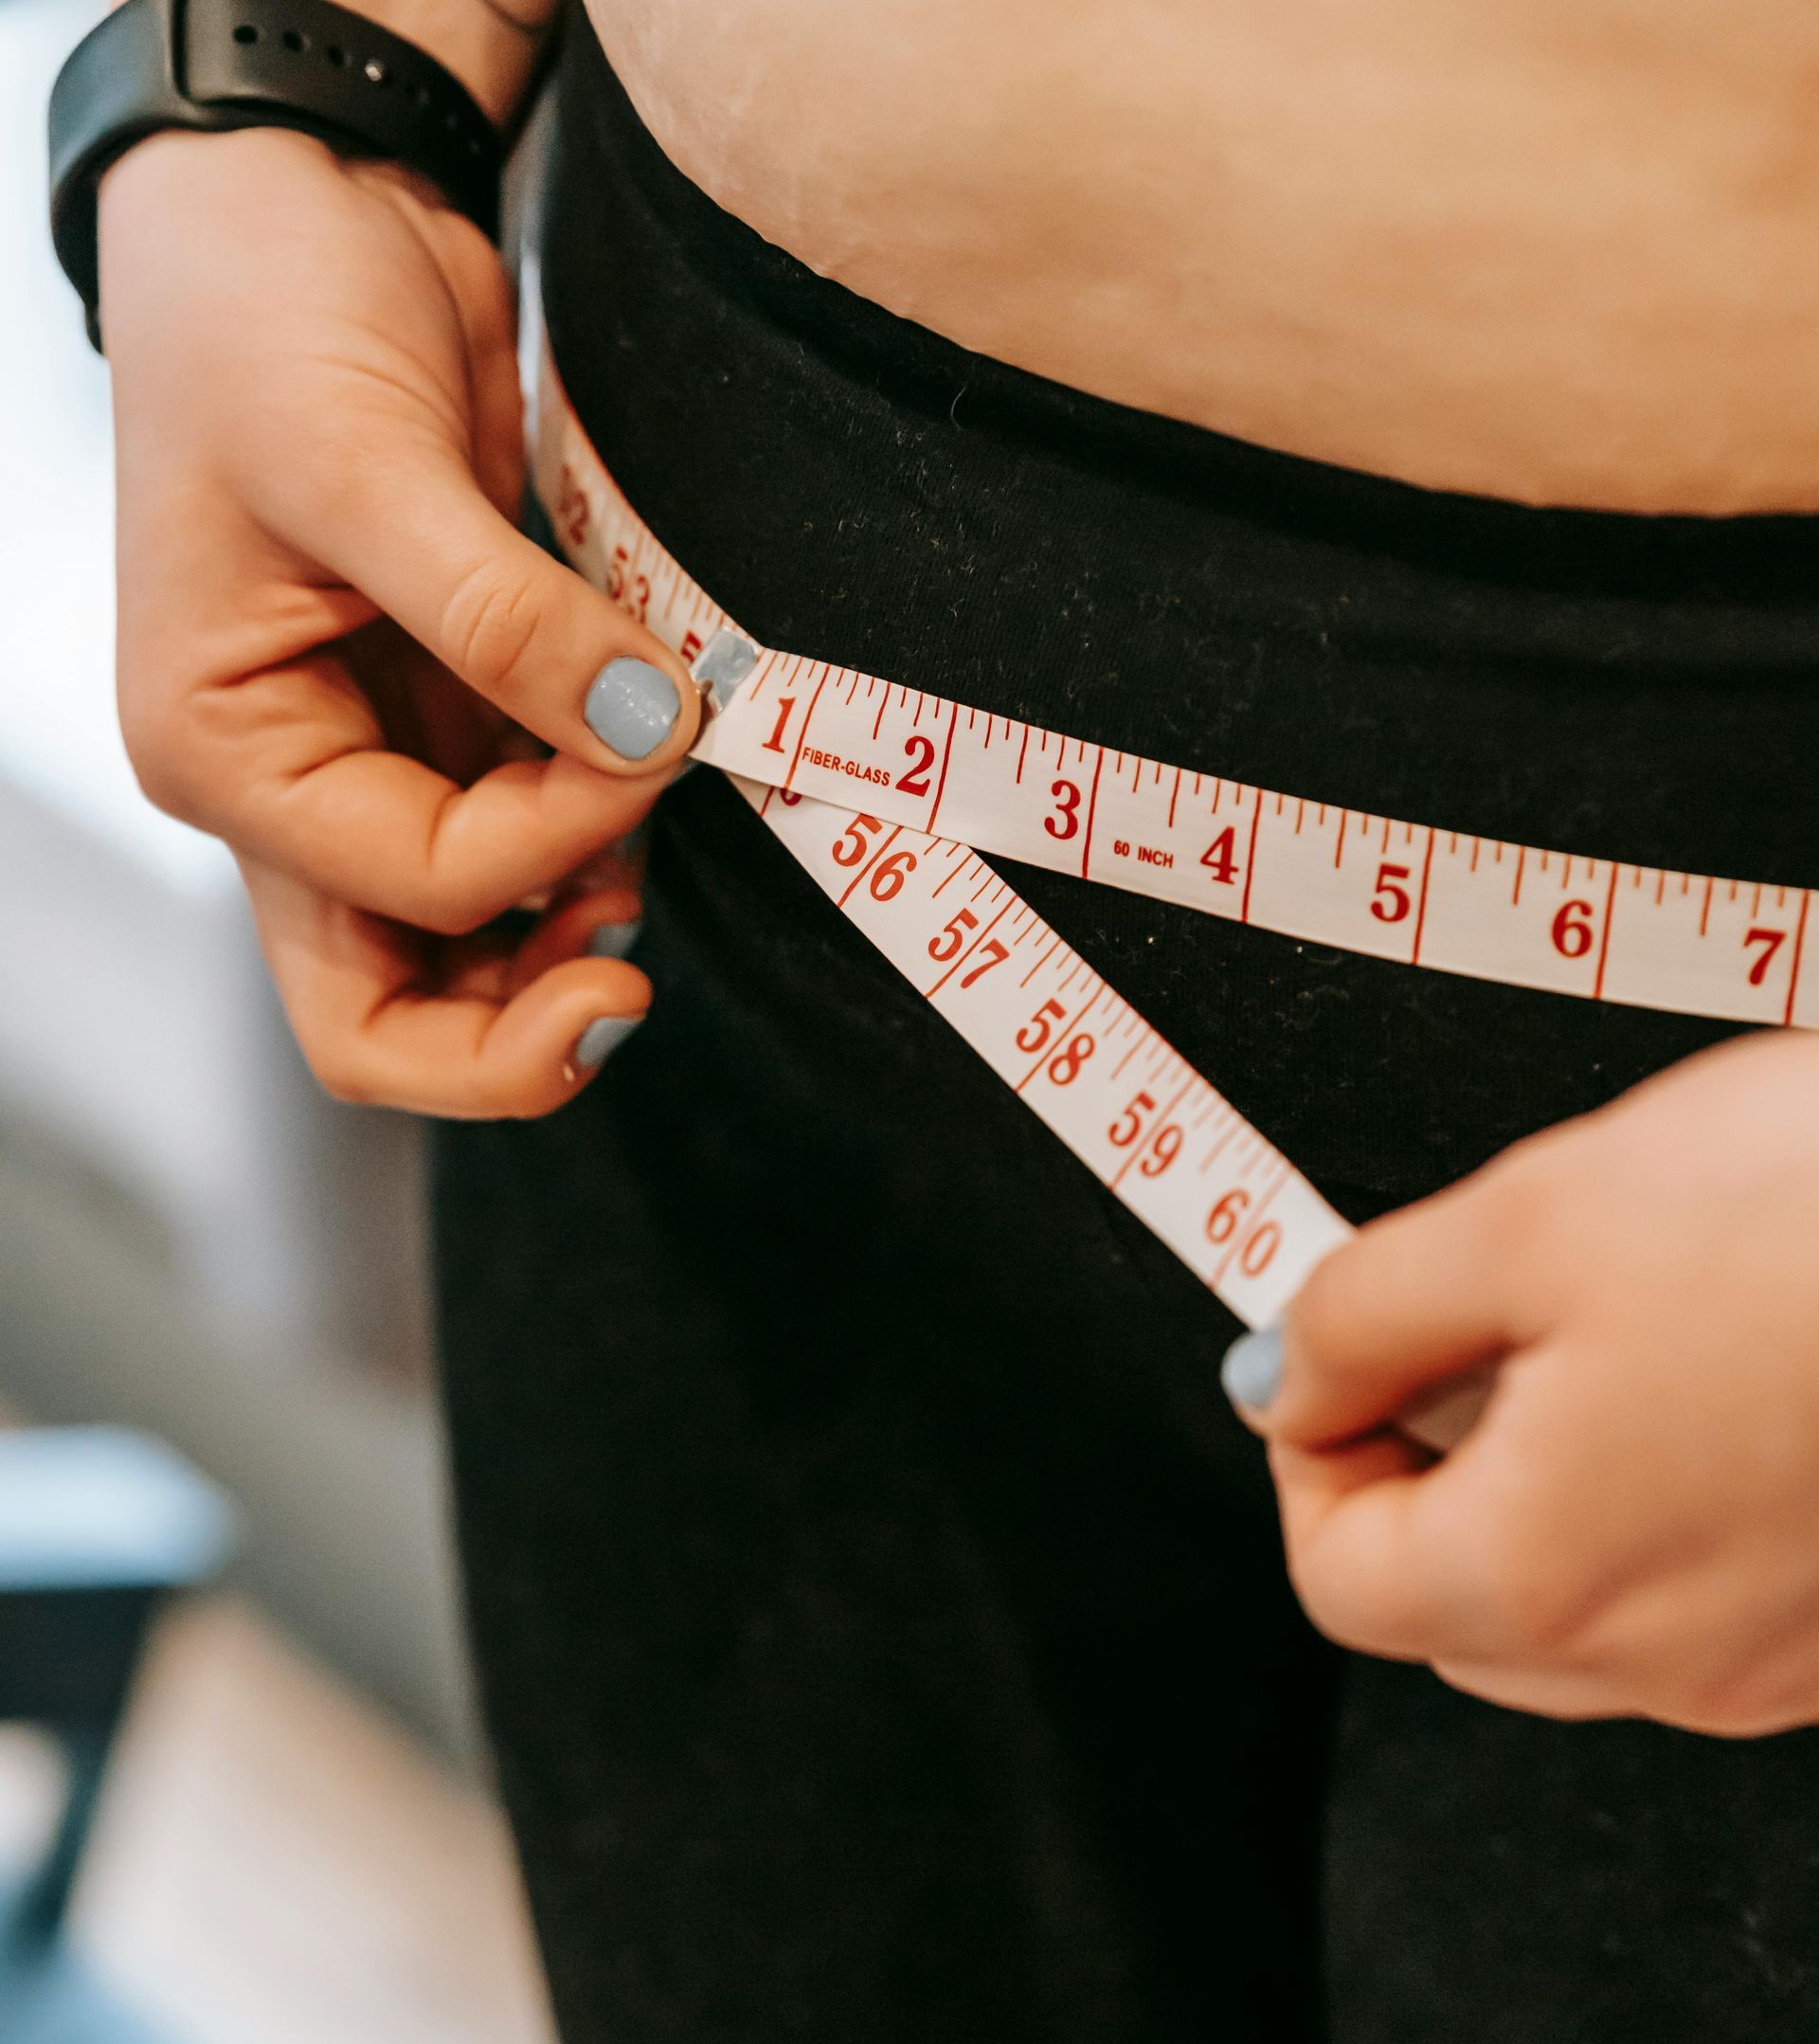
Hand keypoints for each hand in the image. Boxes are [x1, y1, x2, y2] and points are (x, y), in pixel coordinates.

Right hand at [100, 126, 699, 1114]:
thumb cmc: (263, 317)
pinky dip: (590, 852)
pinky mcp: (453, 723)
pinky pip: (524, 851)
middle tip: (629, 986)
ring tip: (644, 855)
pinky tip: (639, 798)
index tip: (649, 732)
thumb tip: (643, 729)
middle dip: (516, 1035)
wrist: (300, 208)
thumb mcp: (365, 461)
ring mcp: (375, 766)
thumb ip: (502, 618)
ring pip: (465, 960)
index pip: (409, 887)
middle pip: (390, 1019)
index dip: (550, 838)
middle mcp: (291, 791)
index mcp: (225, 755)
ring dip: (566, 942)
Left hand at [1225, 1029, 1818, 1735]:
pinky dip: (1677, 1505)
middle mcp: (1663, 1659)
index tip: (1336, 1361)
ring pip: (1588, 1609)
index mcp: (1541, 1577)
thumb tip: (1286, 1371)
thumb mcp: (1532, 1219)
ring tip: (1621, 1331)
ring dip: (1555, 1490)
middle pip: (1455, 1611)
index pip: (1336, 1578)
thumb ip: (1365, 1313)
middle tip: (1473, 1329)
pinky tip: (1729, 1376)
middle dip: (1430, 1475)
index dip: (1310, 1456)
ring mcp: (1778, 1661)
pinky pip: (1712, 1595)